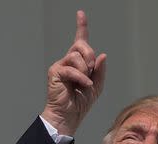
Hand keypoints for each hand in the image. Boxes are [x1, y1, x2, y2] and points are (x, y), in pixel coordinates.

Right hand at [41, 10, 106, 135]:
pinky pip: (71, 69)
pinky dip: (81, 77)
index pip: (80, 41)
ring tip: (85, 82)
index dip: (81, 26)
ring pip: (76, 56)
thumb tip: (102, 55)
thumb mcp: (97, 85)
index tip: (80, 13)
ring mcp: (60, 66)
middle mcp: (68, 61)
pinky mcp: (55, 72)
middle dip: (90, 55)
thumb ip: (100, 70)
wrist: (69, 116)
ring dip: (86, 70)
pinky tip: (84, 85)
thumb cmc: (80, 103)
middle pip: (81, 45)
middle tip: (92, 70)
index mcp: (78, 62)